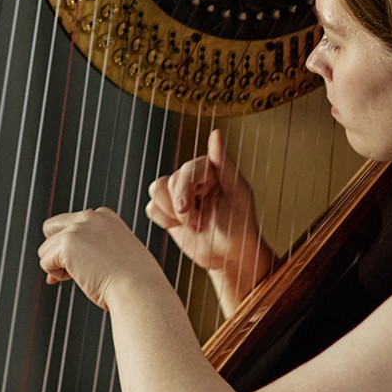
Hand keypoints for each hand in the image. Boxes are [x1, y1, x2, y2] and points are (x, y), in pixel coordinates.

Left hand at [37, 208, 167, 311]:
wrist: (139, 291)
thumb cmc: (133, 283)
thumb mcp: (115, 256)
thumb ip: (91, 250)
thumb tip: (55, 266)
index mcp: (105, 217)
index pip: (71, 226)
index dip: (72, 249)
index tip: (85, 266)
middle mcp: (91, 217)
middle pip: (51, 228)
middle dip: (56, 250)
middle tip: (73, 272)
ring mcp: (78, 228)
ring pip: (45, 248)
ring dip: (57, 266)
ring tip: (83, 277)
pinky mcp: (67, 242)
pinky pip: (44, 261)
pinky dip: (55, 275)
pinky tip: (78, 279)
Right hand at [146, 129, 273, 299]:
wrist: (230, 257)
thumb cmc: (240, 226)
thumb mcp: (237, 193)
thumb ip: (224, 163)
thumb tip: (215, 133)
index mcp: (209, 170)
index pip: (185, 170)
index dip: (184, 190)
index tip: (187, 210)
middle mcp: (192, 179)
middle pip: (168, 182)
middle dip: (181, 208)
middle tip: (199, 222)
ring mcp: (178, 195)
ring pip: (155, 191)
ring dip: (171, 213)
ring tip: (193, 224)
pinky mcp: (167, 211)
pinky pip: (151, 208)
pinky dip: (163, 220)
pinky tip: (180, 227)